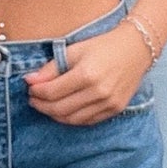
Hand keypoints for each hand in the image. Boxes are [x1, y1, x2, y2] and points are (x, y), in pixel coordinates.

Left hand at [23, 24, 150, 123]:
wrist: (136, 49)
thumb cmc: (103, 46)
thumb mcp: (74, 50)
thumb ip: (51, 67)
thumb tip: (30, 80)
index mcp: (86, 74)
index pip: (51, 92)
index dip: (36, 92)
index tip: (30, 88)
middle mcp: (98, 92)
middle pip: (59, 108)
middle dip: (42, 105)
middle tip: (33, 99)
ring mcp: (108, 103)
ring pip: (72, 119)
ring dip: (54, 115)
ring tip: (46, 106)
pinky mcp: (115, 109)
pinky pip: (87, 121)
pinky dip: (72, 118)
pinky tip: (64, 110)